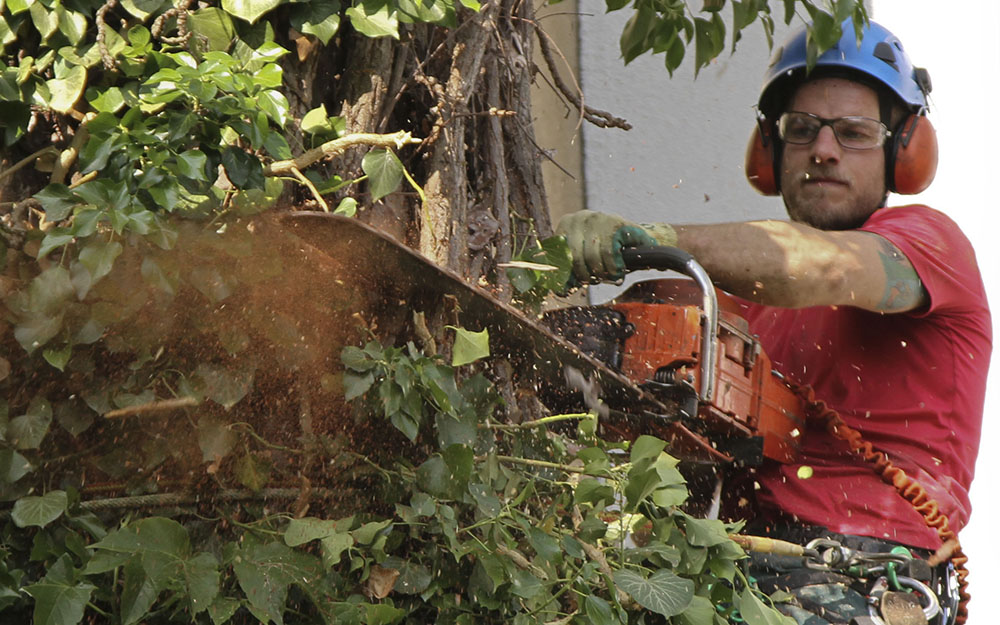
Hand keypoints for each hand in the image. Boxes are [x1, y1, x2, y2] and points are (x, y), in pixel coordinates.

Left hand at [555, 210, 676, 282]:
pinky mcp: (615, 223)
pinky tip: (618, 270)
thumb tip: (559, 290)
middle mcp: (579, 218)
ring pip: (592, 256)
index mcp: (567, 225)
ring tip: (609, 275)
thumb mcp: (585, 259)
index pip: (560, 255)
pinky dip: (613, 267)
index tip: (581, 281)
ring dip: (602, 273)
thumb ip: (571, 270)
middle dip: (587, 274)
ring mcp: (597, 218)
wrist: (639, 241)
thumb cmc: (609, 252)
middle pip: (576, 257)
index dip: (571, 273)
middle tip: (598, 279)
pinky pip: (609, 253)